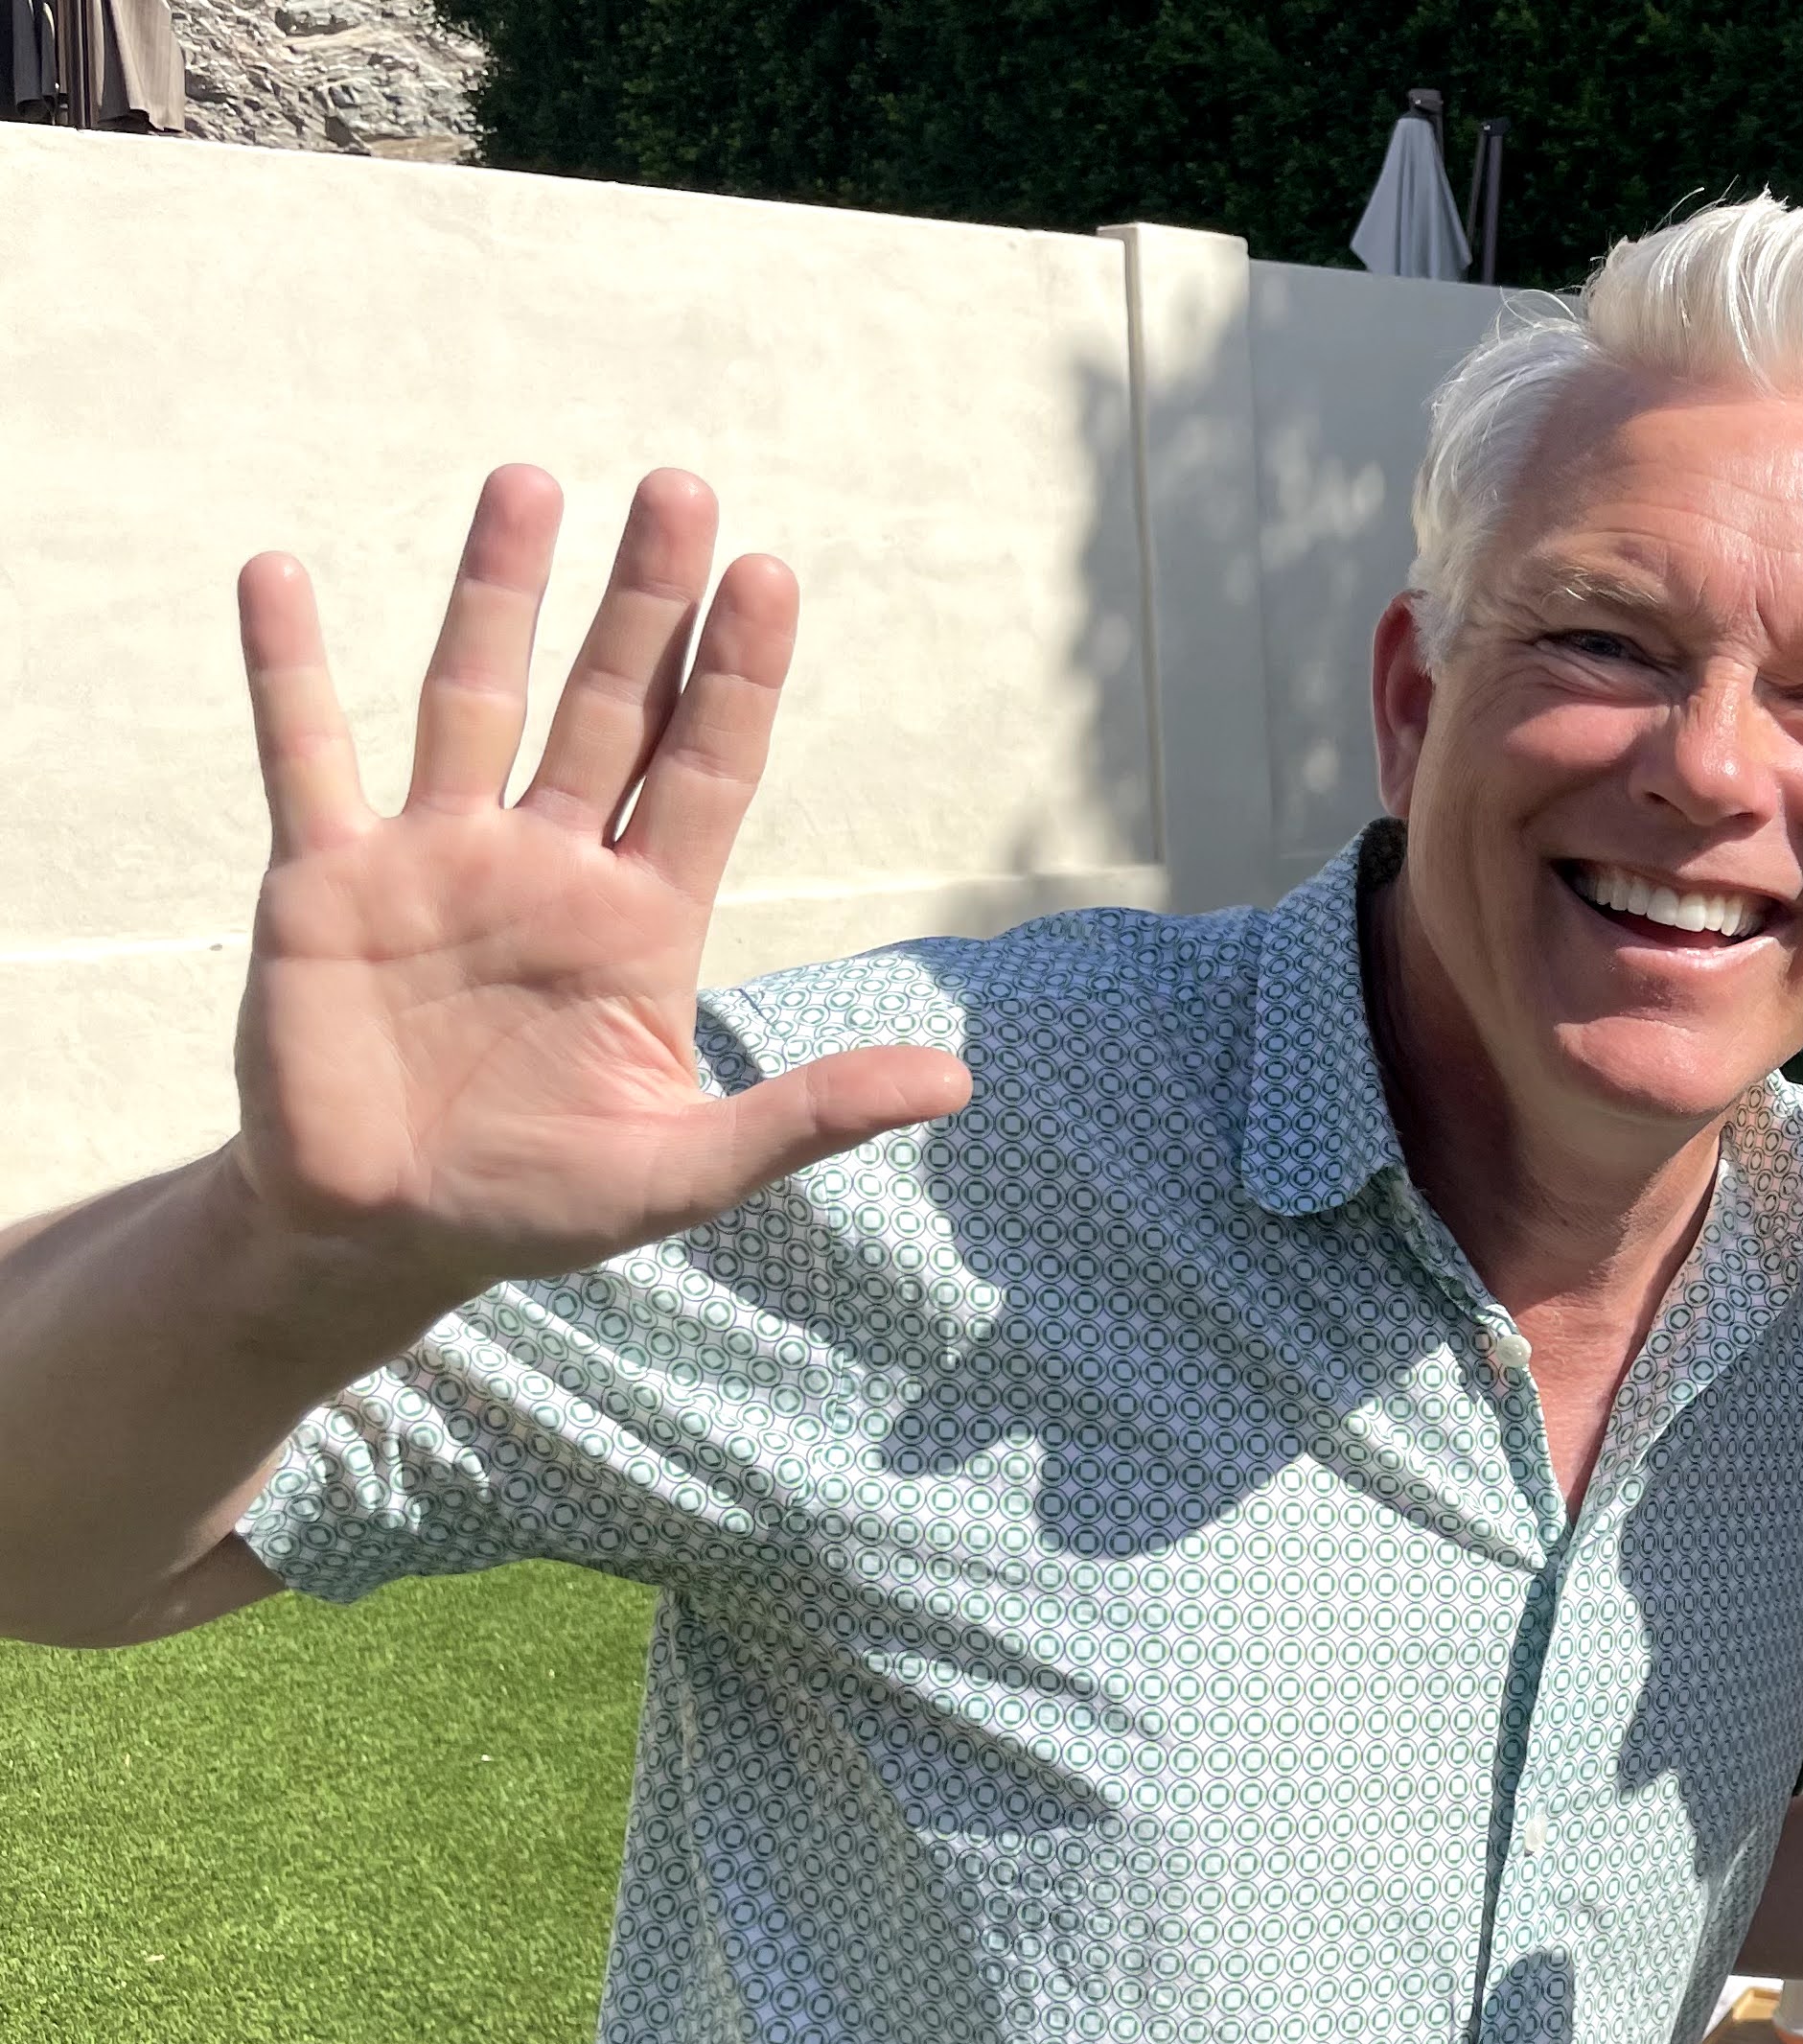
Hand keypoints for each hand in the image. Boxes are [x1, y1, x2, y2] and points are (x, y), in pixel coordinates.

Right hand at [227, 468, 970, 1306]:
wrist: (385, 1235)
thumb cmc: (544, 1199)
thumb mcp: (689, 1168)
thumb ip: (810, 1115)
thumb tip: (959, 1083)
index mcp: (645, 917)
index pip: (708, 768)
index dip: (737, 674)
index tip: (769, 575)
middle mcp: (550, 864)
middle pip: (610, 703)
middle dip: (644, 601)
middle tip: (682, 489)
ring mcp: (437, 860)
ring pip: (475, 698)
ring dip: (499, 593)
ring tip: (532, 481)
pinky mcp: (326, 884)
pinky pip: (307, 756)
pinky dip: (289, 670)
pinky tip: (277, 576)